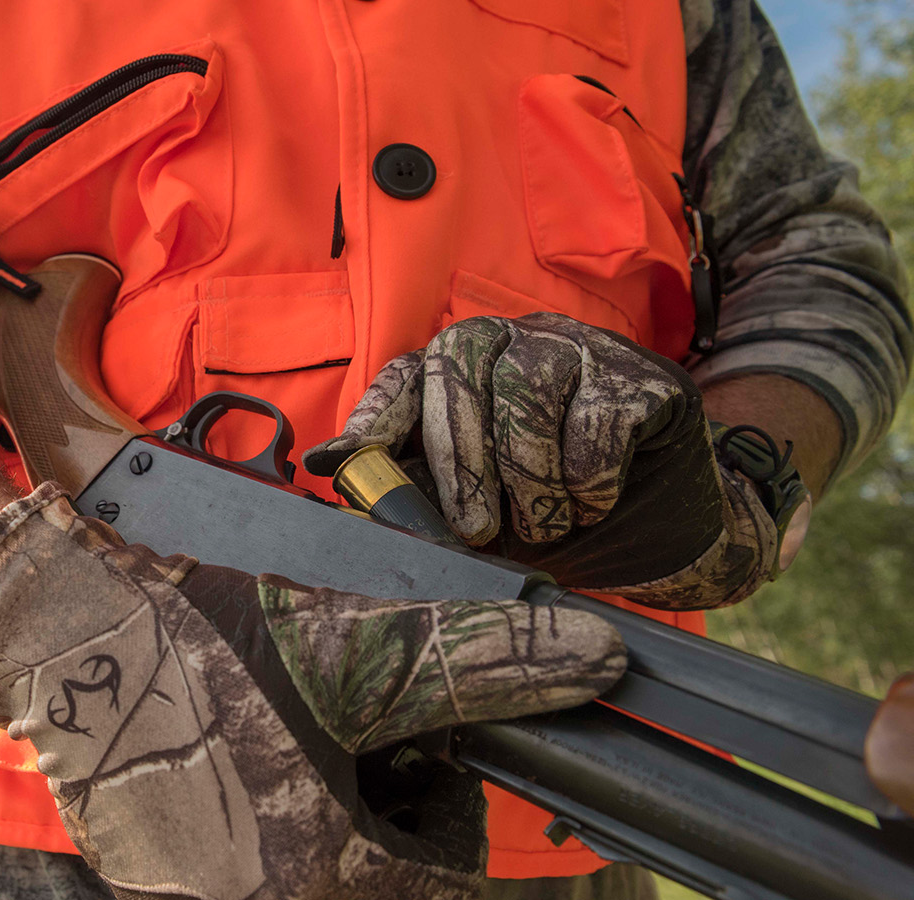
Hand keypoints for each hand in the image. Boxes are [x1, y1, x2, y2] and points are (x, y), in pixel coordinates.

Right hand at [0, 482, 624, 899]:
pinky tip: (241, 746)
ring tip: (298, 730)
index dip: (449, 805)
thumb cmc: (200, 641)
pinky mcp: (149, 878)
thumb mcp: (350, 651)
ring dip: (329, 812)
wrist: (57, 630)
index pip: (445, 879)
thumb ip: (475, 662)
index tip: (420, 746)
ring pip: (312, 871)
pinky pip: (242, 868)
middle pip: (376, 879)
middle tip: (355, 730)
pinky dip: (264, 817)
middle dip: (387, 807)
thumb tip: (596, 657)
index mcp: (316, 875)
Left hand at [305, 312, 780, 609]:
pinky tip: (593, 504)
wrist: (659, 533)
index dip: (374, 414)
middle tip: (474, 528)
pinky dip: (588, 479)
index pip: (407, 375)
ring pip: (528, 390)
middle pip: (460, 368)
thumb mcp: (476, 512)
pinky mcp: (642, 378)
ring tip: (543, 527)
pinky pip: (598, 420)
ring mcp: (580, 350)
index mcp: (465, 371)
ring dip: (528, 477)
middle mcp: (515, 342)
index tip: (342, 459)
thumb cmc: (551, 516)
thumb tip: (339, 479)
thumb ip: (419, 493)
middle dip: (460, 461)